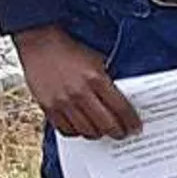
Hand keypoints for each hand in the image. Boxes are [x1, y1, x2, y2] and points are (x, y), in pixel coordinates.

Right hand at [14, 25, 139, 140]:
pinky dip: (78, 132)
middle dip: (119, 132)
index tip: (136, 128)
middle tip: (122, 134)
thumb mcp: (97, 62)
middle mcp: (79, 93)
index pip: (121, 109)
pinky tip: (83, 128)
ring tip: (103, 131)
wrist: (40, 43)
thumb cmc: (71, 51)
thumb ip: (108, 83)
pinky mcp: (48, 107)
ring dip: (99, 134)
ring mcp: (62, 102)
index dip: (131, 122)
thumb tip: (122, 106)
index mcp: (96, 79)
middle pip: (106, 125)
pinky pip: (67, 130)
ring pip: (88, 131)